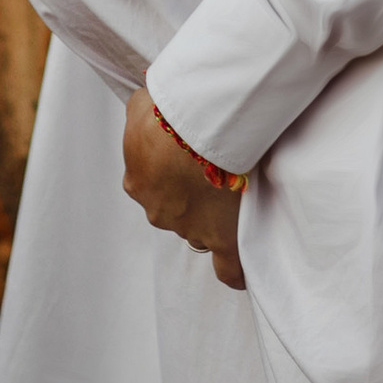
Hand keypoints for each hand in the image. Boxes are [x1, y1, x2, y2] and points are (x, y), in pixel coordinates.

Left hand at [121, 84, 246, 289]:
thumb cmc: (166, 110)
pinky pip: (228, 267)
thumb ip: (141, 118)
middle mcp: (160, 211)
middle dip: (192, 194)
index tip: (184, 169)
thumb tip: (147, 113)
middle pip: (177, 209)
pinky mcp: (221, 237)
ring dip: (212, 214)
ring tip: (235, 193)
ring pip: (199, 228)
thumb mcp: (141, 107)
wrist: (197, 124)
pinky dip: (234, 271)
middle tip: (214, 169)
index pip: (152, 188)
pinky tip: (242, 275)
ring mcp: (190, 227)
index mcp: (140, 182)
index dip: (169, 179)